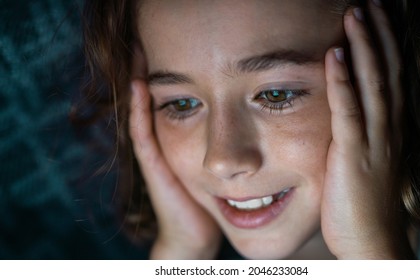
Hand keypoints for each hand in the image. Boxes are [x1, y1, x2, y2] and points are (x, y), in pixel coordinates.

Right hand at [129, 46, 221, 258]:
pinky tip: (140, 87)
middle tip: (148, 42)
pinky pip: (143, 134)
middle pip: (159, 101)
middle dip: (155, 73)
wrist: (199, 233)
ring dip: (141, 84)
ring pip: (145, 111)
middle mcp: (169, 143)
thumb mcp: (227, 165)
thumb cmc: (217, 200)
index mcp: (186, 140)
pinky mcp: (155, 167)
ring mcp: (160, 153)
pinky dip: (140, 110)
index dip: (176, 76)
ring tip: (138, 52)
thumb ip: (238, 143)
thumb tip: (260, 119)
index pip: (179, 101)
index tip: (181, 50)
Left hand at [322, 1, 412, 258]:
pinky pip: (349, 112)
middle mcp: (386, 129)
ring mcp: (373, 141)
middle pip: (386, 70)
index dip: (384, 43)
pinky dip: (344, 82)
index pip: (388, 76)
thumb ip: (358, 133)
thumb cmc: (362, 203)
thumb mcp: (363, 160)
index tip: (376, 15)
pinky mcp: (353, 156)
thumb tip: (346, 110)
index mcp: (386, 128)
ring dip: (364, 46)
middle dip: (379, 33)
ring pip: (372, 84)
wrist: (370, 243)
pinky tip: (336, 55)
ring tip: (355, 13)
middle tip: (371, 0)